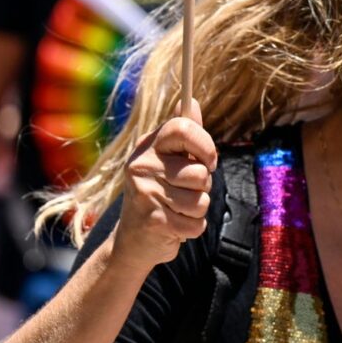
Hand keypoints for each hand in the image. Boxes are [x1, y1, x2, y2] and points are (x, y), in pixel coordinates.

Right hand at [111, 98, 215, 272]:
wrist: (132, 240)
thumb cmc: (157, 194)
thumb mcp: (166, 162)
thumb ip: (184, 135)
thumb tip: (193, 102)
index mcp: (148, 146)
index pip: (183, 128)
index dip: (205, 145)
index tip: (209, 161)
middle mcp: (142, 165)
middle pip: (199, 172)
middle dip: (203, 188)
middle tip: (185, 192)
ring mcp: (145, 193)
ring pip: (201, 200)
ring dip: (198, 210)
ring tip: (179, 210)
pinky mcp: (154, 220)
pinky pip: (196, 224)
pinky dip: (192, 229)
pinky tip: (175, 226)